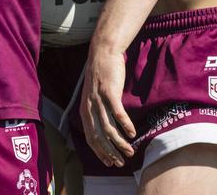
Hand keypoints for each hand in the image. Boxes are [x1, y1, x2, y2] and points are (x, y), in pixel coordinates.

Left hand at [80, 48, 134, 166]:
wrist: (103, 52)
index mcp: (85, 110)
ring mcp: (99, 100)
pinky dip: (125, 125)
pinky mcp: (110, 92)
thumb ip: (97, 111)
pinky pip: (118, 113)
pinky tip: (132, 133)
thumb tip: (105, 128)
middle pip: (99, 137)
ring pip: (109, 128)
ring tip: (130, 151)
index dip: (100, 153)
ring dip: (120, 143)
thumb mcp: (93, 96)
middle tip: (121, 163)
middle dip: (110, 153)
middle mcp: (89, 107)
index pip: (90, 138)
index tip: (110, 163)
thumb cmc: (101, 75)